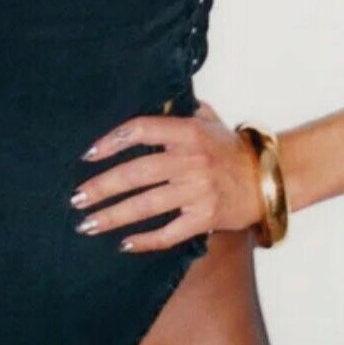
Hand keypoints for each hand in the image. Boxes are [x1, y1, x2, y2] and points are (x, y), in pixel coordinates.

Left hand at [71, 100, 262, 252]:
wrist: (266, 179)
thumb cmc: (230, 149)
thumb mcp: (207, 120)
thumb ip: (177, 111)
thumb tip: (148, 101)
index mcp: (188, 132)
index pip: (142, 130)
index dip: (112, 141)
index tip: (88, 154)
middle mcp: (191, 160)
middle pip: (136, 173)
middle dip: (102, 186)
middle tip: (77, 197)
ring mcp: (198, 191)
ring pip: (147, 205)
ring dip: (113, 216)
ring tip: (87, 224)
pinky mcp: (205, 218)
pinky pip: (169, 232)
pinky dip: (146, 241)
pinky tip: (124, 244)